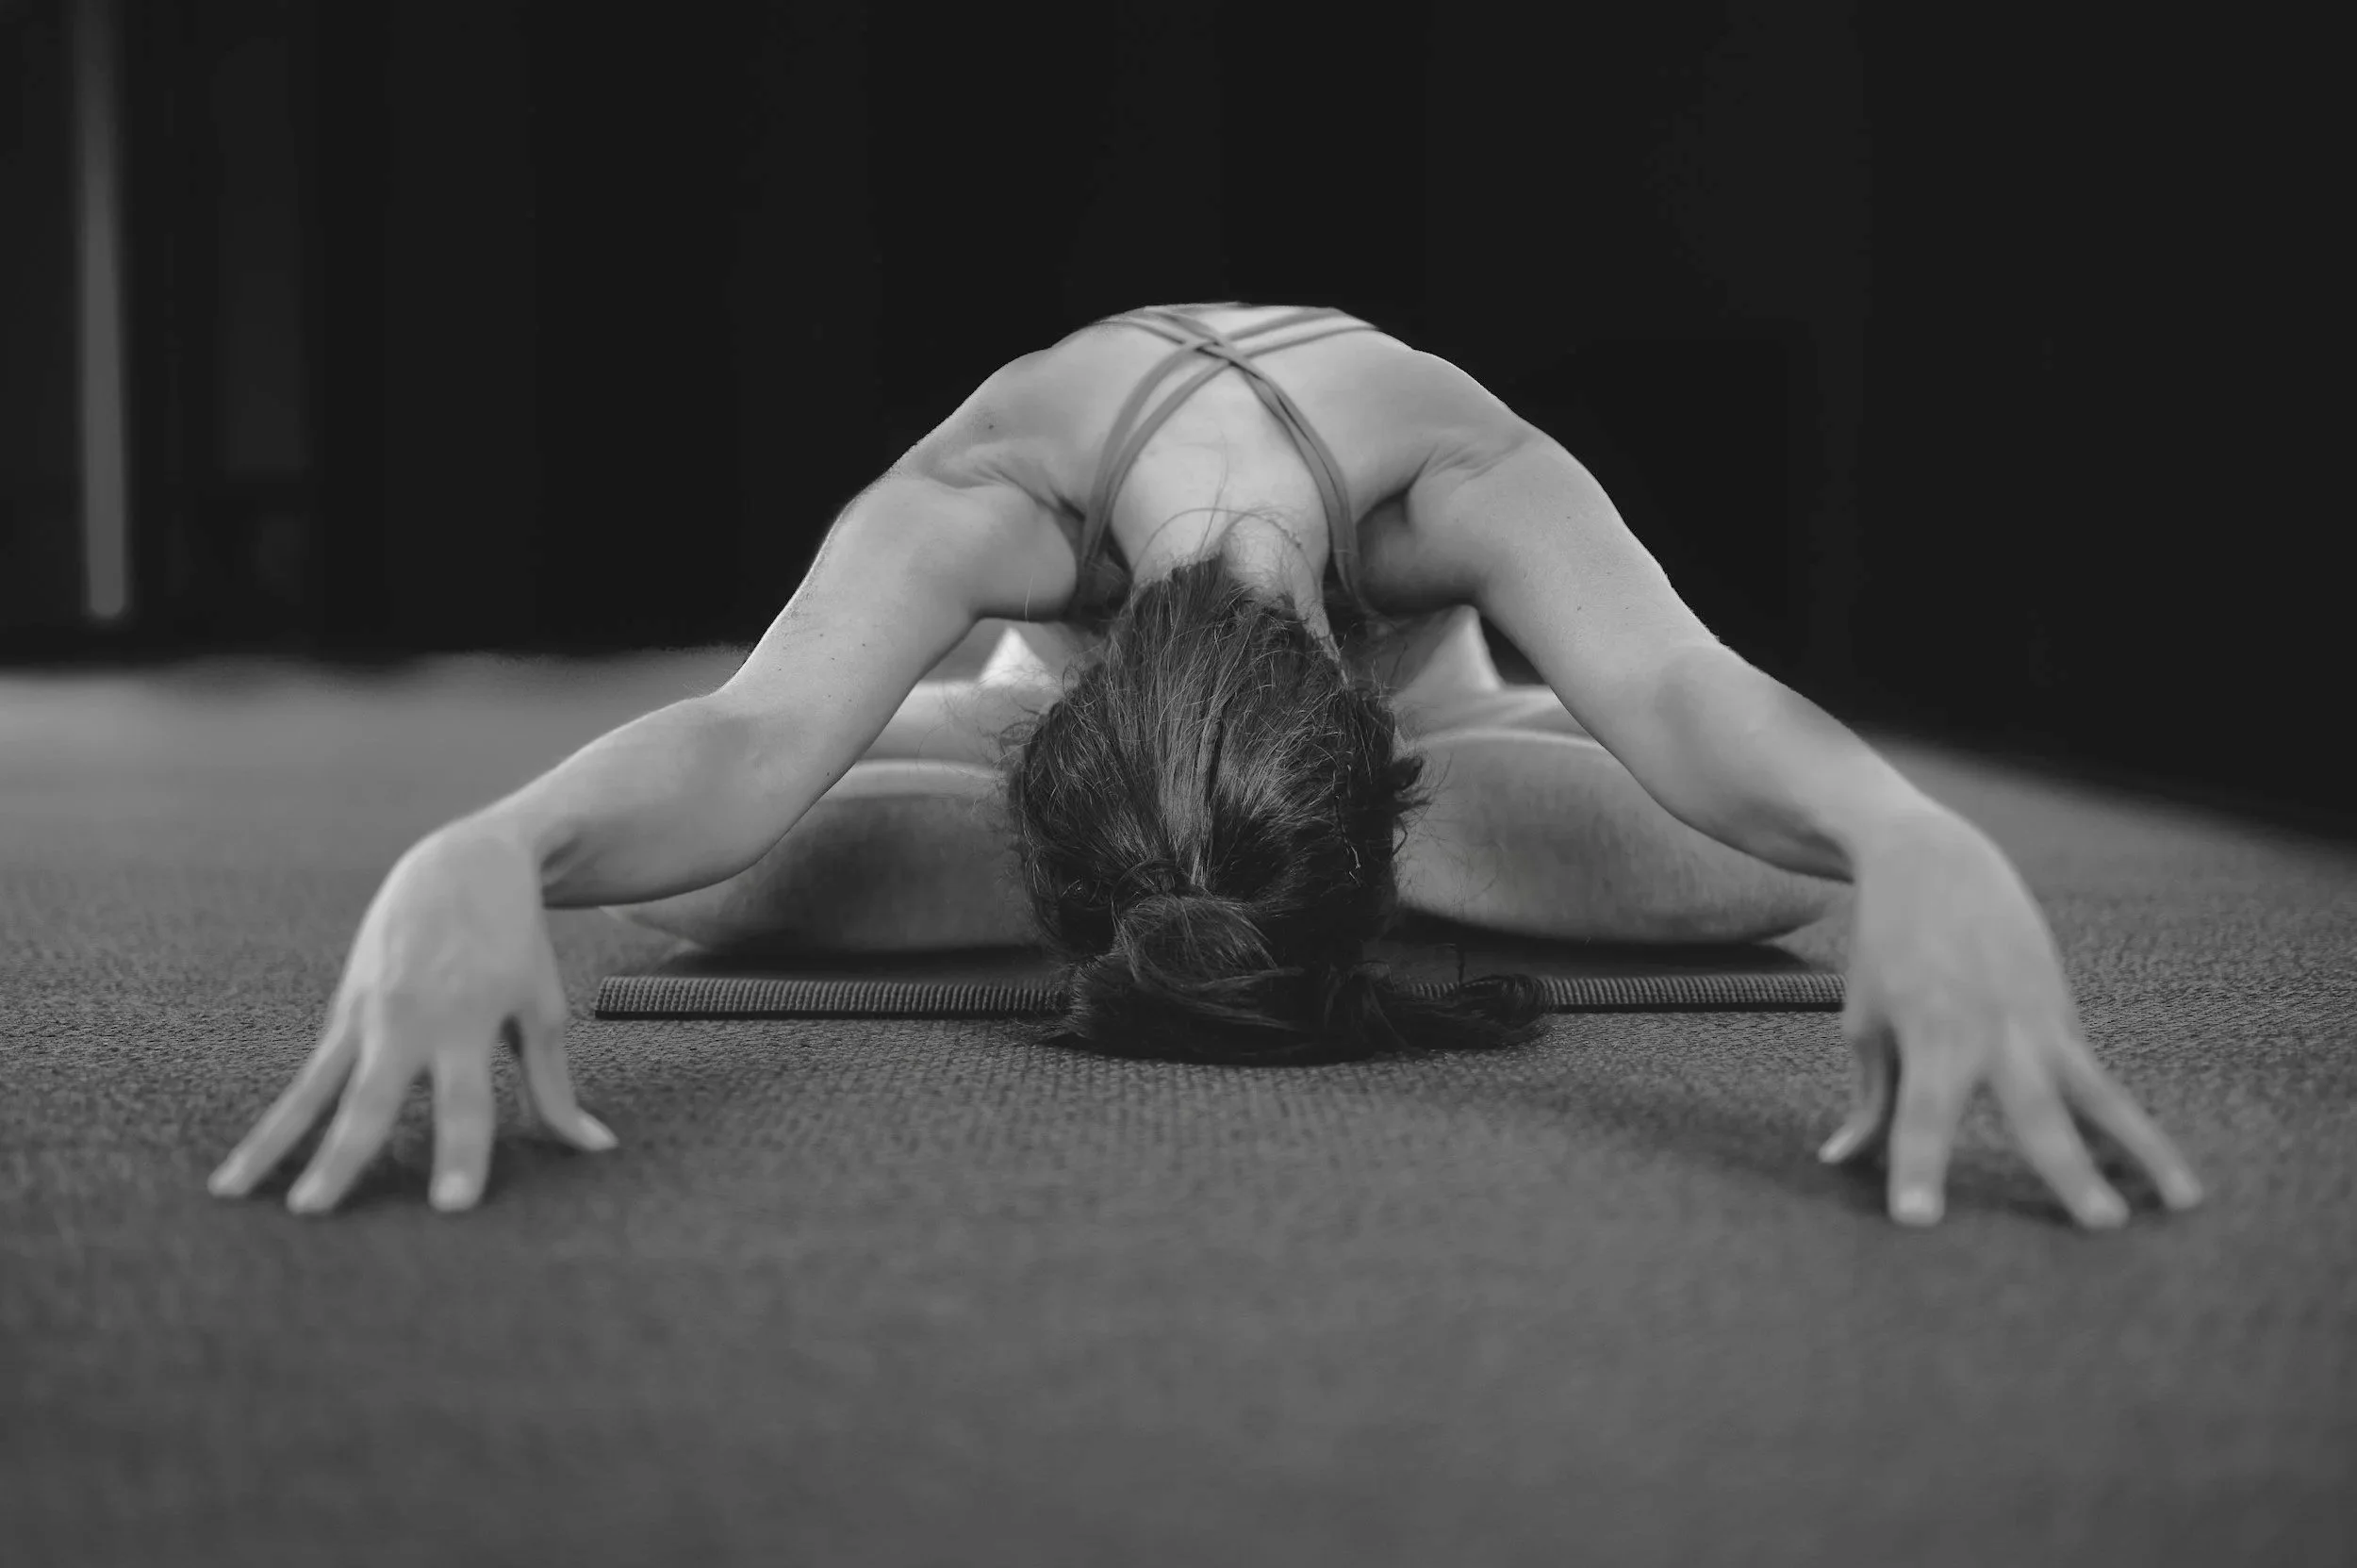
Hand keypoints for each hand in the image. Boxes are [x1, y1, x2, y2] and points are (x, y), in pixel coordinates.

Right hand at [208, 825, 616, 1214]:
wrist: (461, 862)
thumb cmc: (515, 942)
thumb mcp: (542, 1007)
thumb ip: (555, 1084)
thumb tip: (597, 1148)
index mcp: (469, 1019)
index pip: (466, 1101)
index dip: (462, 1153)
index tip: (452, 1207)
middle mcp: (409, 1019)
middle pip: (373, 1099)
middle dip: (343, 1156)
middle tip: (315, 1210)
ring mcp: (367, 1014)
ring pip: (314, 1089)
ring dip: (272, 1144)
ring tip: (233, 1193)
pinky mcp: (342, 1010)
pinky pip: (307, 1075)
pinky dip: (276, 1120)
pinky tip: (245, 1165)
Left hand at [1819, 813, 2202, 1227]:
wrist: (1934, 860)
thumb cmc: (1887, 947)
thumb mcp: (1866, 1018)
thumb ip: (1869, 1097)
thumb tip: (1841, 1161)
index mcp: (1929, 1033)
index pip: (1920, 1113)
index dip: (1919, 1165)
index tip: (1917, 1220)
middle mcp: (1993, 1032)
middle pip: (2034, 1111)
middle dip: (2068, 1170)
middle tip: (2101, 1224)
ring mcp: (2038, 1023)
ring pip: (2099, 1096)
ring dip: (2143, 1150)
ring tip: (2182, 1204)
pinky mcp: (2064, 1018)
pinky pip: (2100, 1083)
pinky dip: (2126, 1127)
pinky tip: (2159, 1177)